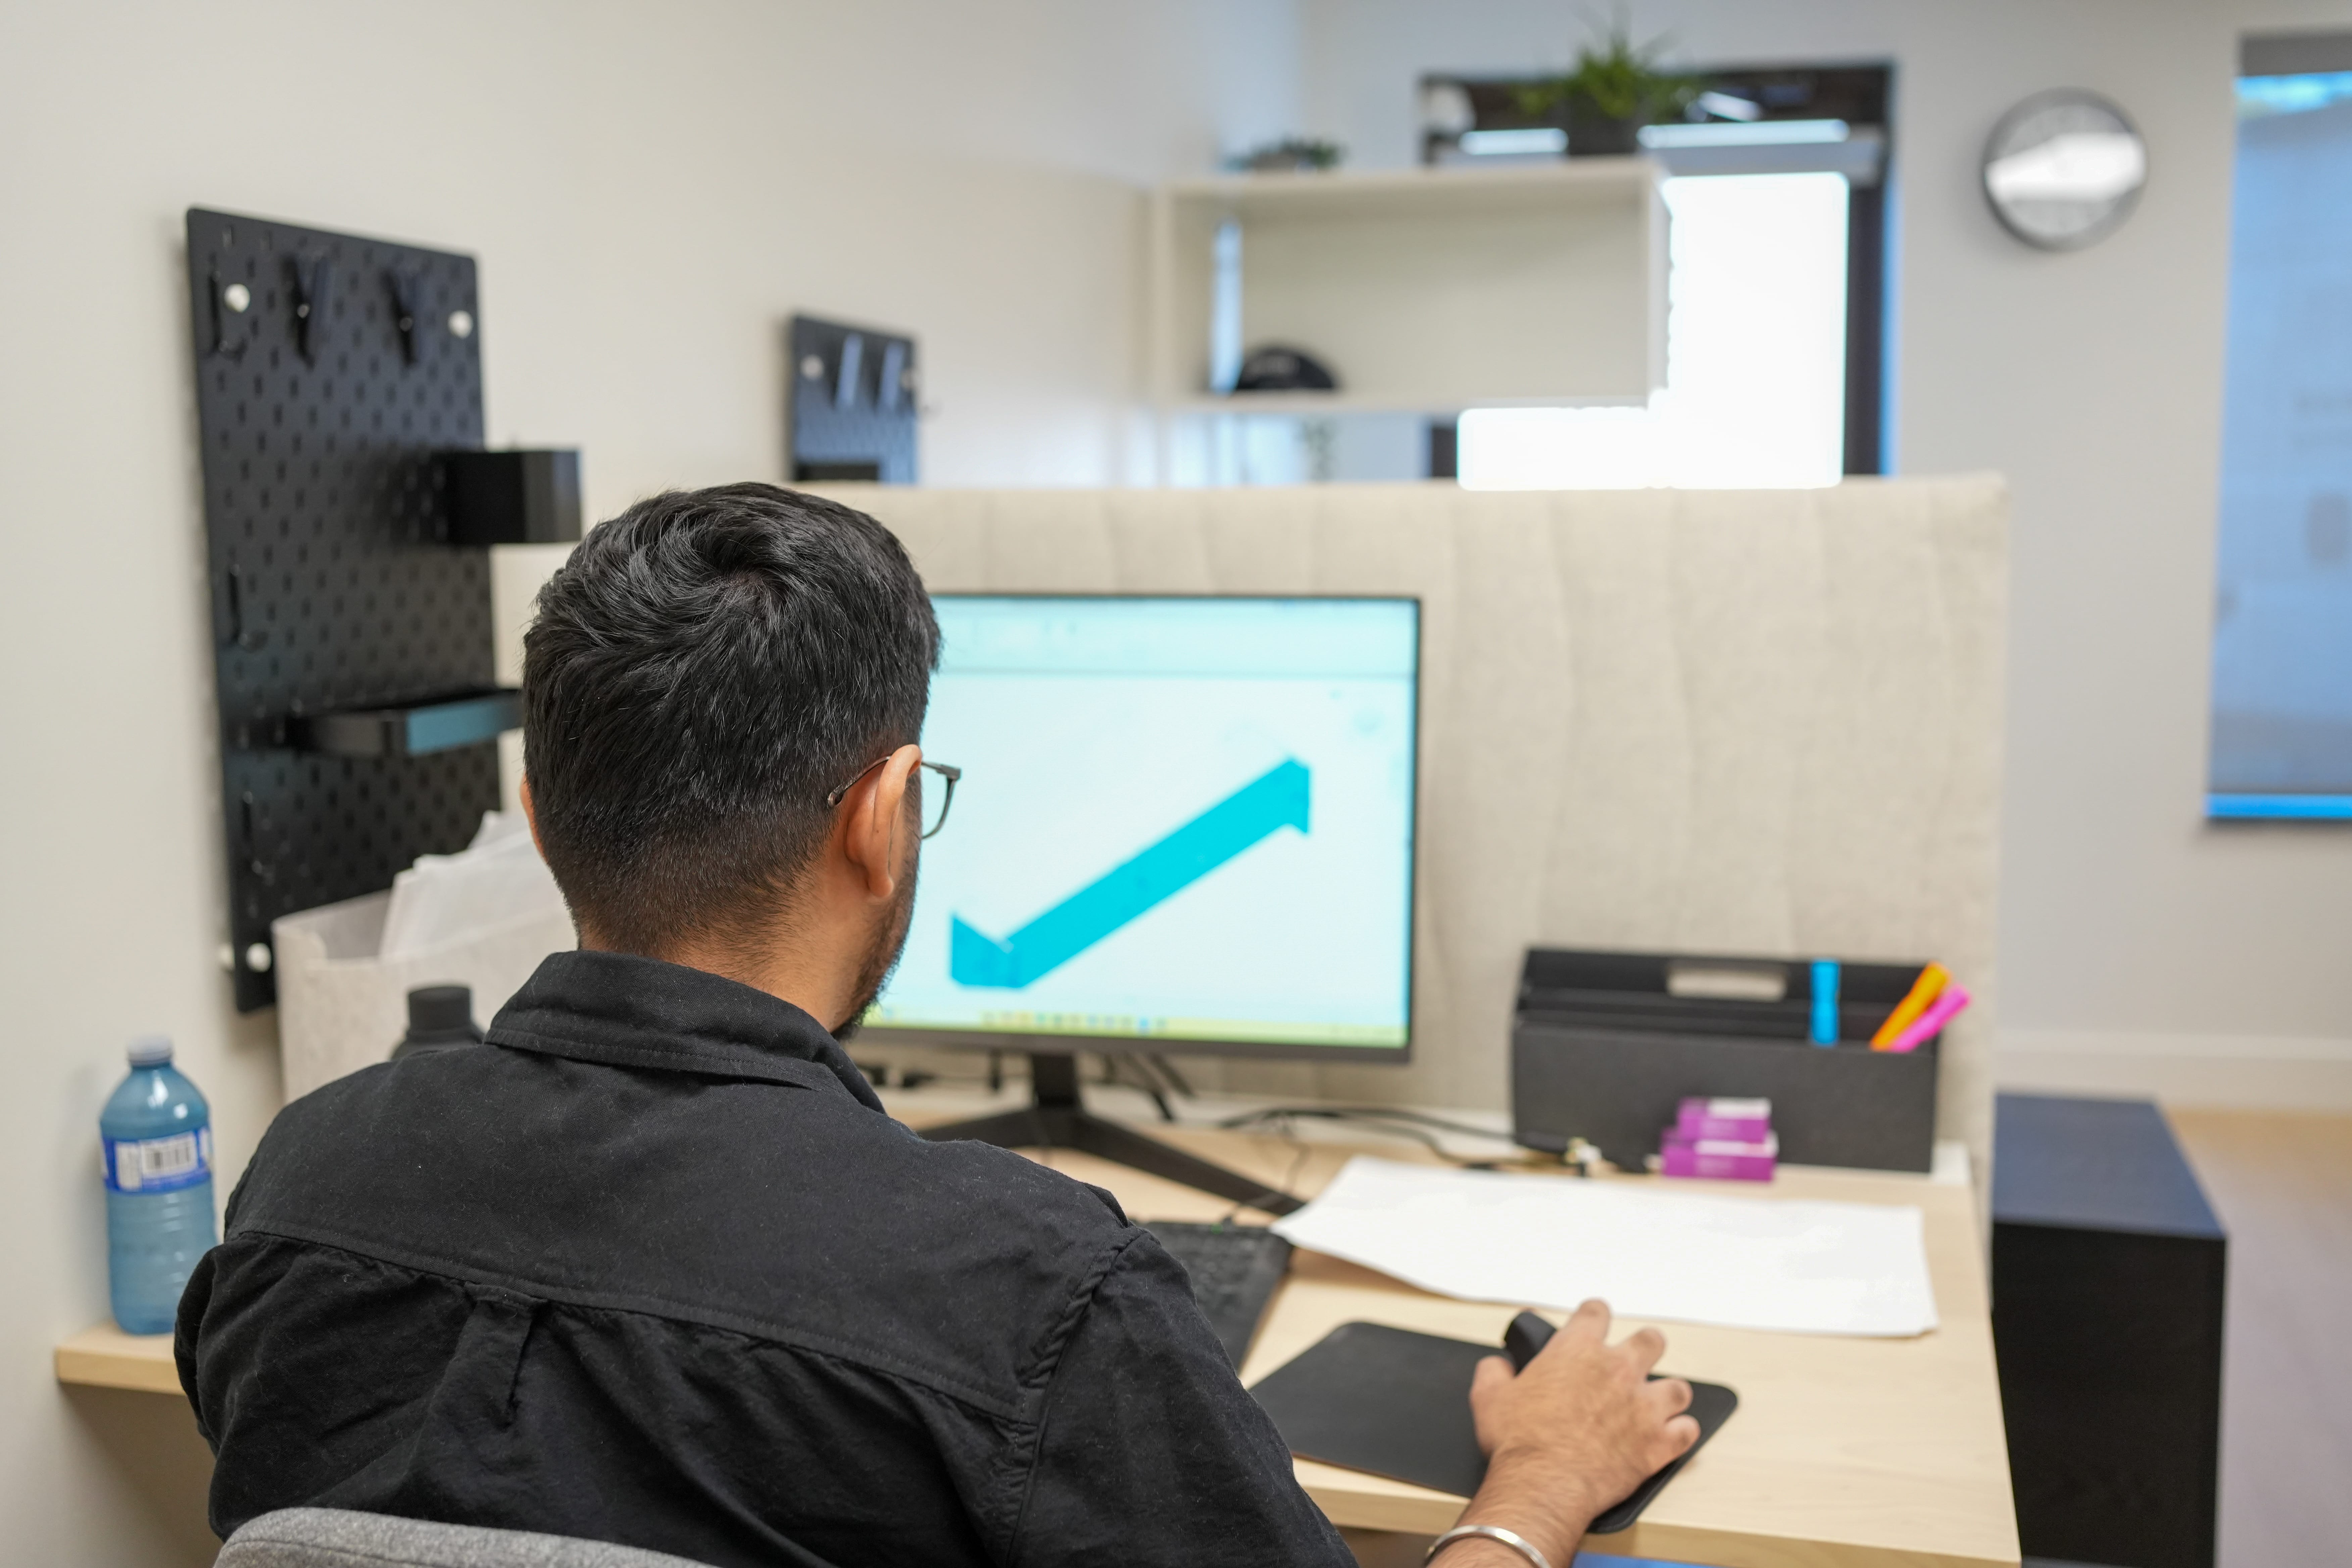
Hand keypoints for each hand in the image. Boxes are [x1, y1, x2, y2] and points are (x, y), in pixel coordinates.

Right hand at [1443, 1300, 1697, 1566]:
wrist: (1543, 1485)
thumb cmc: (1519, 1442)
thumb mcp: (1488, 1397)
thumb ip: (1494, 1372)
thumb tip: (1497, 1365)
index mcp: (1576, 1351)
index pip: (1595, 1312)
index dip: (1594, 1315)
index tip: (1594, 1320)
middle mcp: (1617, 1370)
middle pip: (1651, 1340)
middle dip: (1645, 1347)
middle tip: (1635, 1360)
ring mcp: (1643, 1407)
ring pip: (1677, 1387)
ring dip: (1668, 1394)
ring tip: (1657, 1403)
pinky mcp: (1658, 1444)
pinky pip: (1687, 1431)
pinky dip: (1680, 1433)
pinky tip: (1670, 1437)